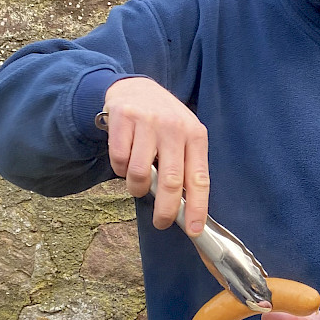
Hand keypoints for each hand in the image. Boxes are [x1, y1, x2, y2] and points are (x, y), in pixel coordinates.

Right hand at [102, 77, 208, 233]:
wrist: (136, 89)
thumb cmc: (164, 123)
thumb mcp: (184, 137)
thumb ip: (186, 166)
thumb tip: (185, 209)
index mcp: (195, 135)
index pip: (199, 178)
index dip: (196, 207)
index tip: (193, 230)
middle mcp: (173, 127)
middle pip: (171, 181)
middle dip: (166, 210)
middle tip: (161, 222)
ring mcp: (147, 122)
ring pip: (140, 174)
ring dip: (137, 188)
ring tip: (138, 184)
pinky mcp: (122, 119)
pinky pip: (119, 160)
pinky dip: (120, 170)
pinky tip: (125, 162)